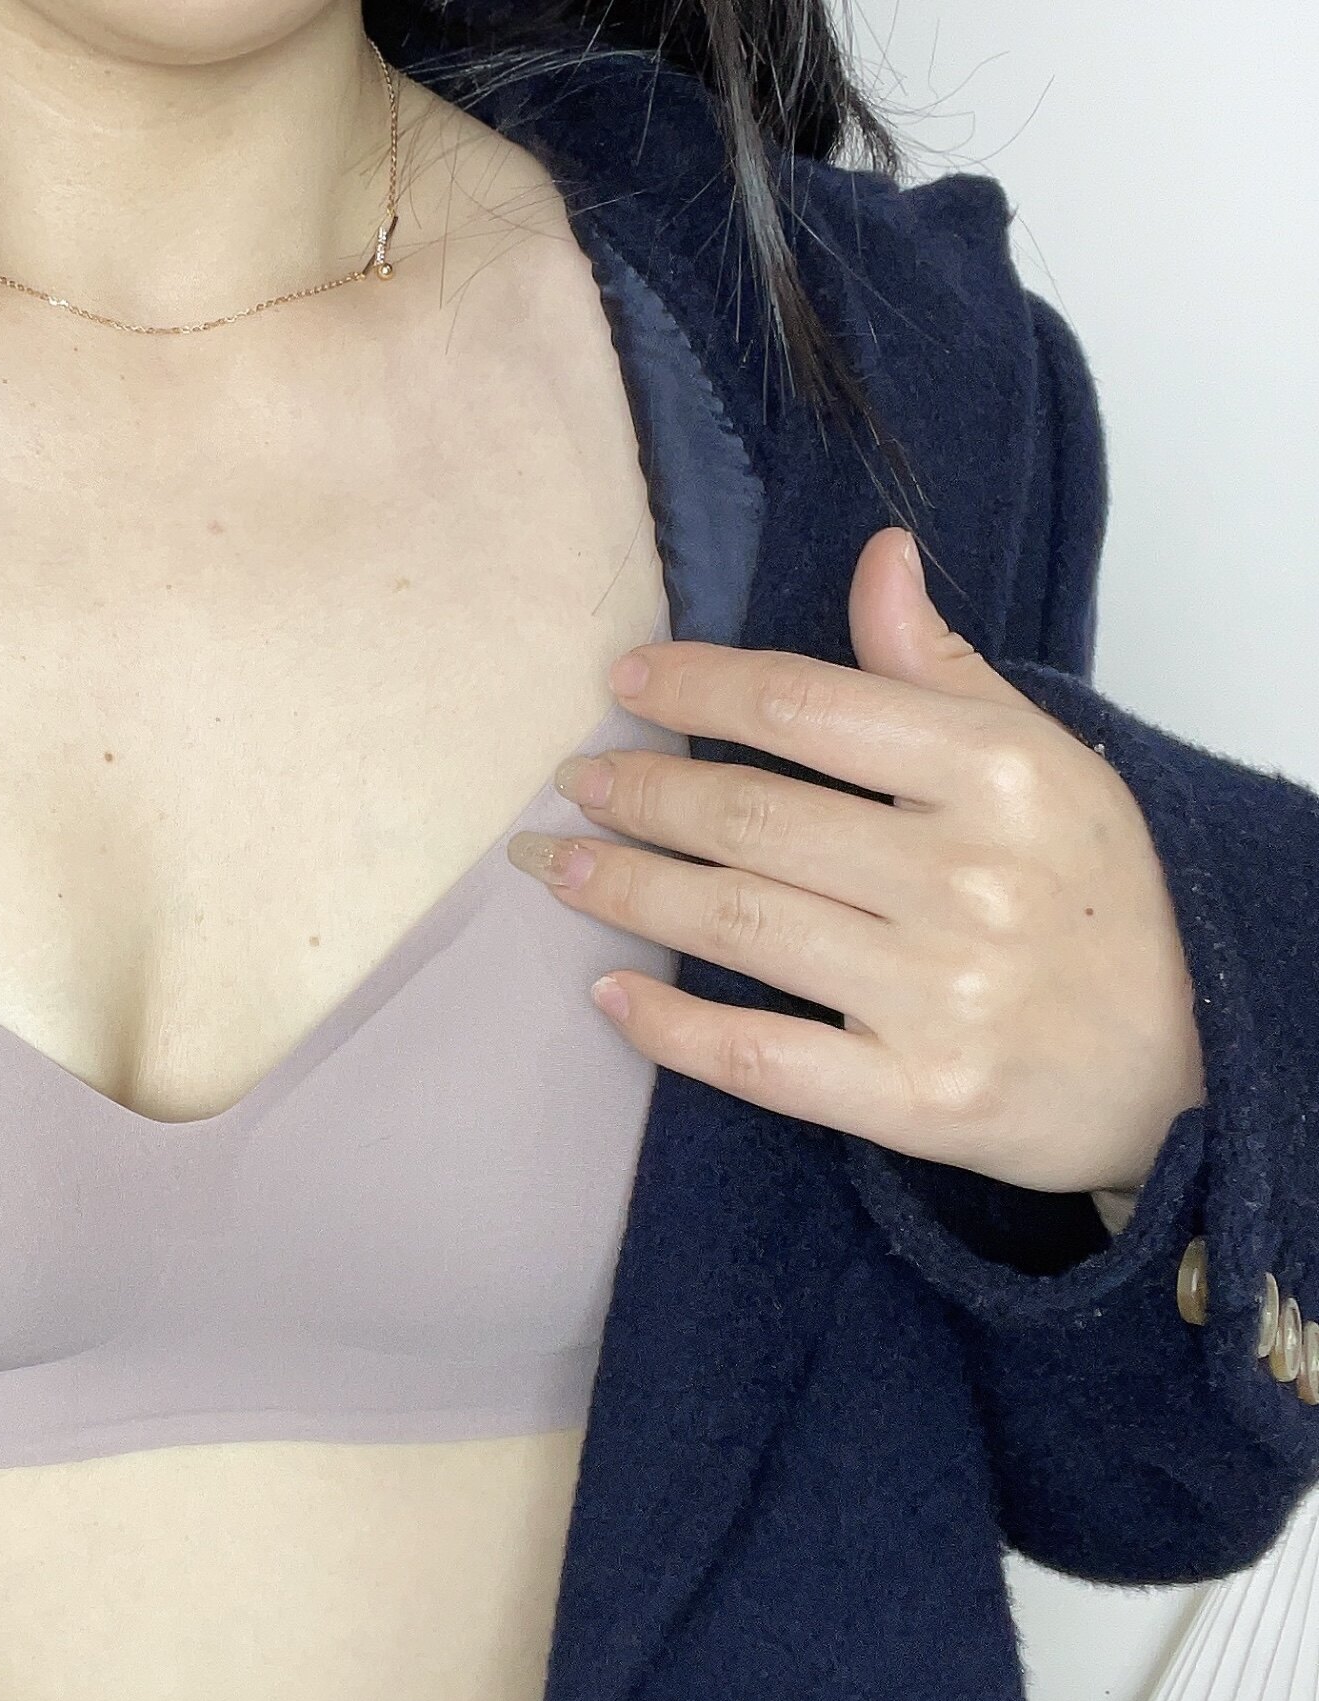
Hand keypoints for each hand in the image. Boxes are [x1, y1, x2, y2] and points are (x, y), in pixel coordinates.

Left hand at [507, 527, 1205, 1200]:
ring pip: (735, 924)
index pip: (805, 704)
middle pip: (749, 816)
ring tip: (557, 867)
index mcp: (998, 774)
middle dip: (637, 793)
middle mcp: (964, 878)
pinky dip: (668, 1027)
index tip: (625, 683)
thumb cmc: (1096, 904)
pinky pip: (758, 1058)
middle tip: (571, 783)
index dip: (697, 687)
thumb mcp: (1042, 764)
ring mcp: (937, 994)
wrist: (1184, 1068)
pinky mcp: (915, 1099)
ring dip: (624, 890)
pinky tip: (607, 991)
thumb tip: (876, 560)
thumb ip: (941, 671)